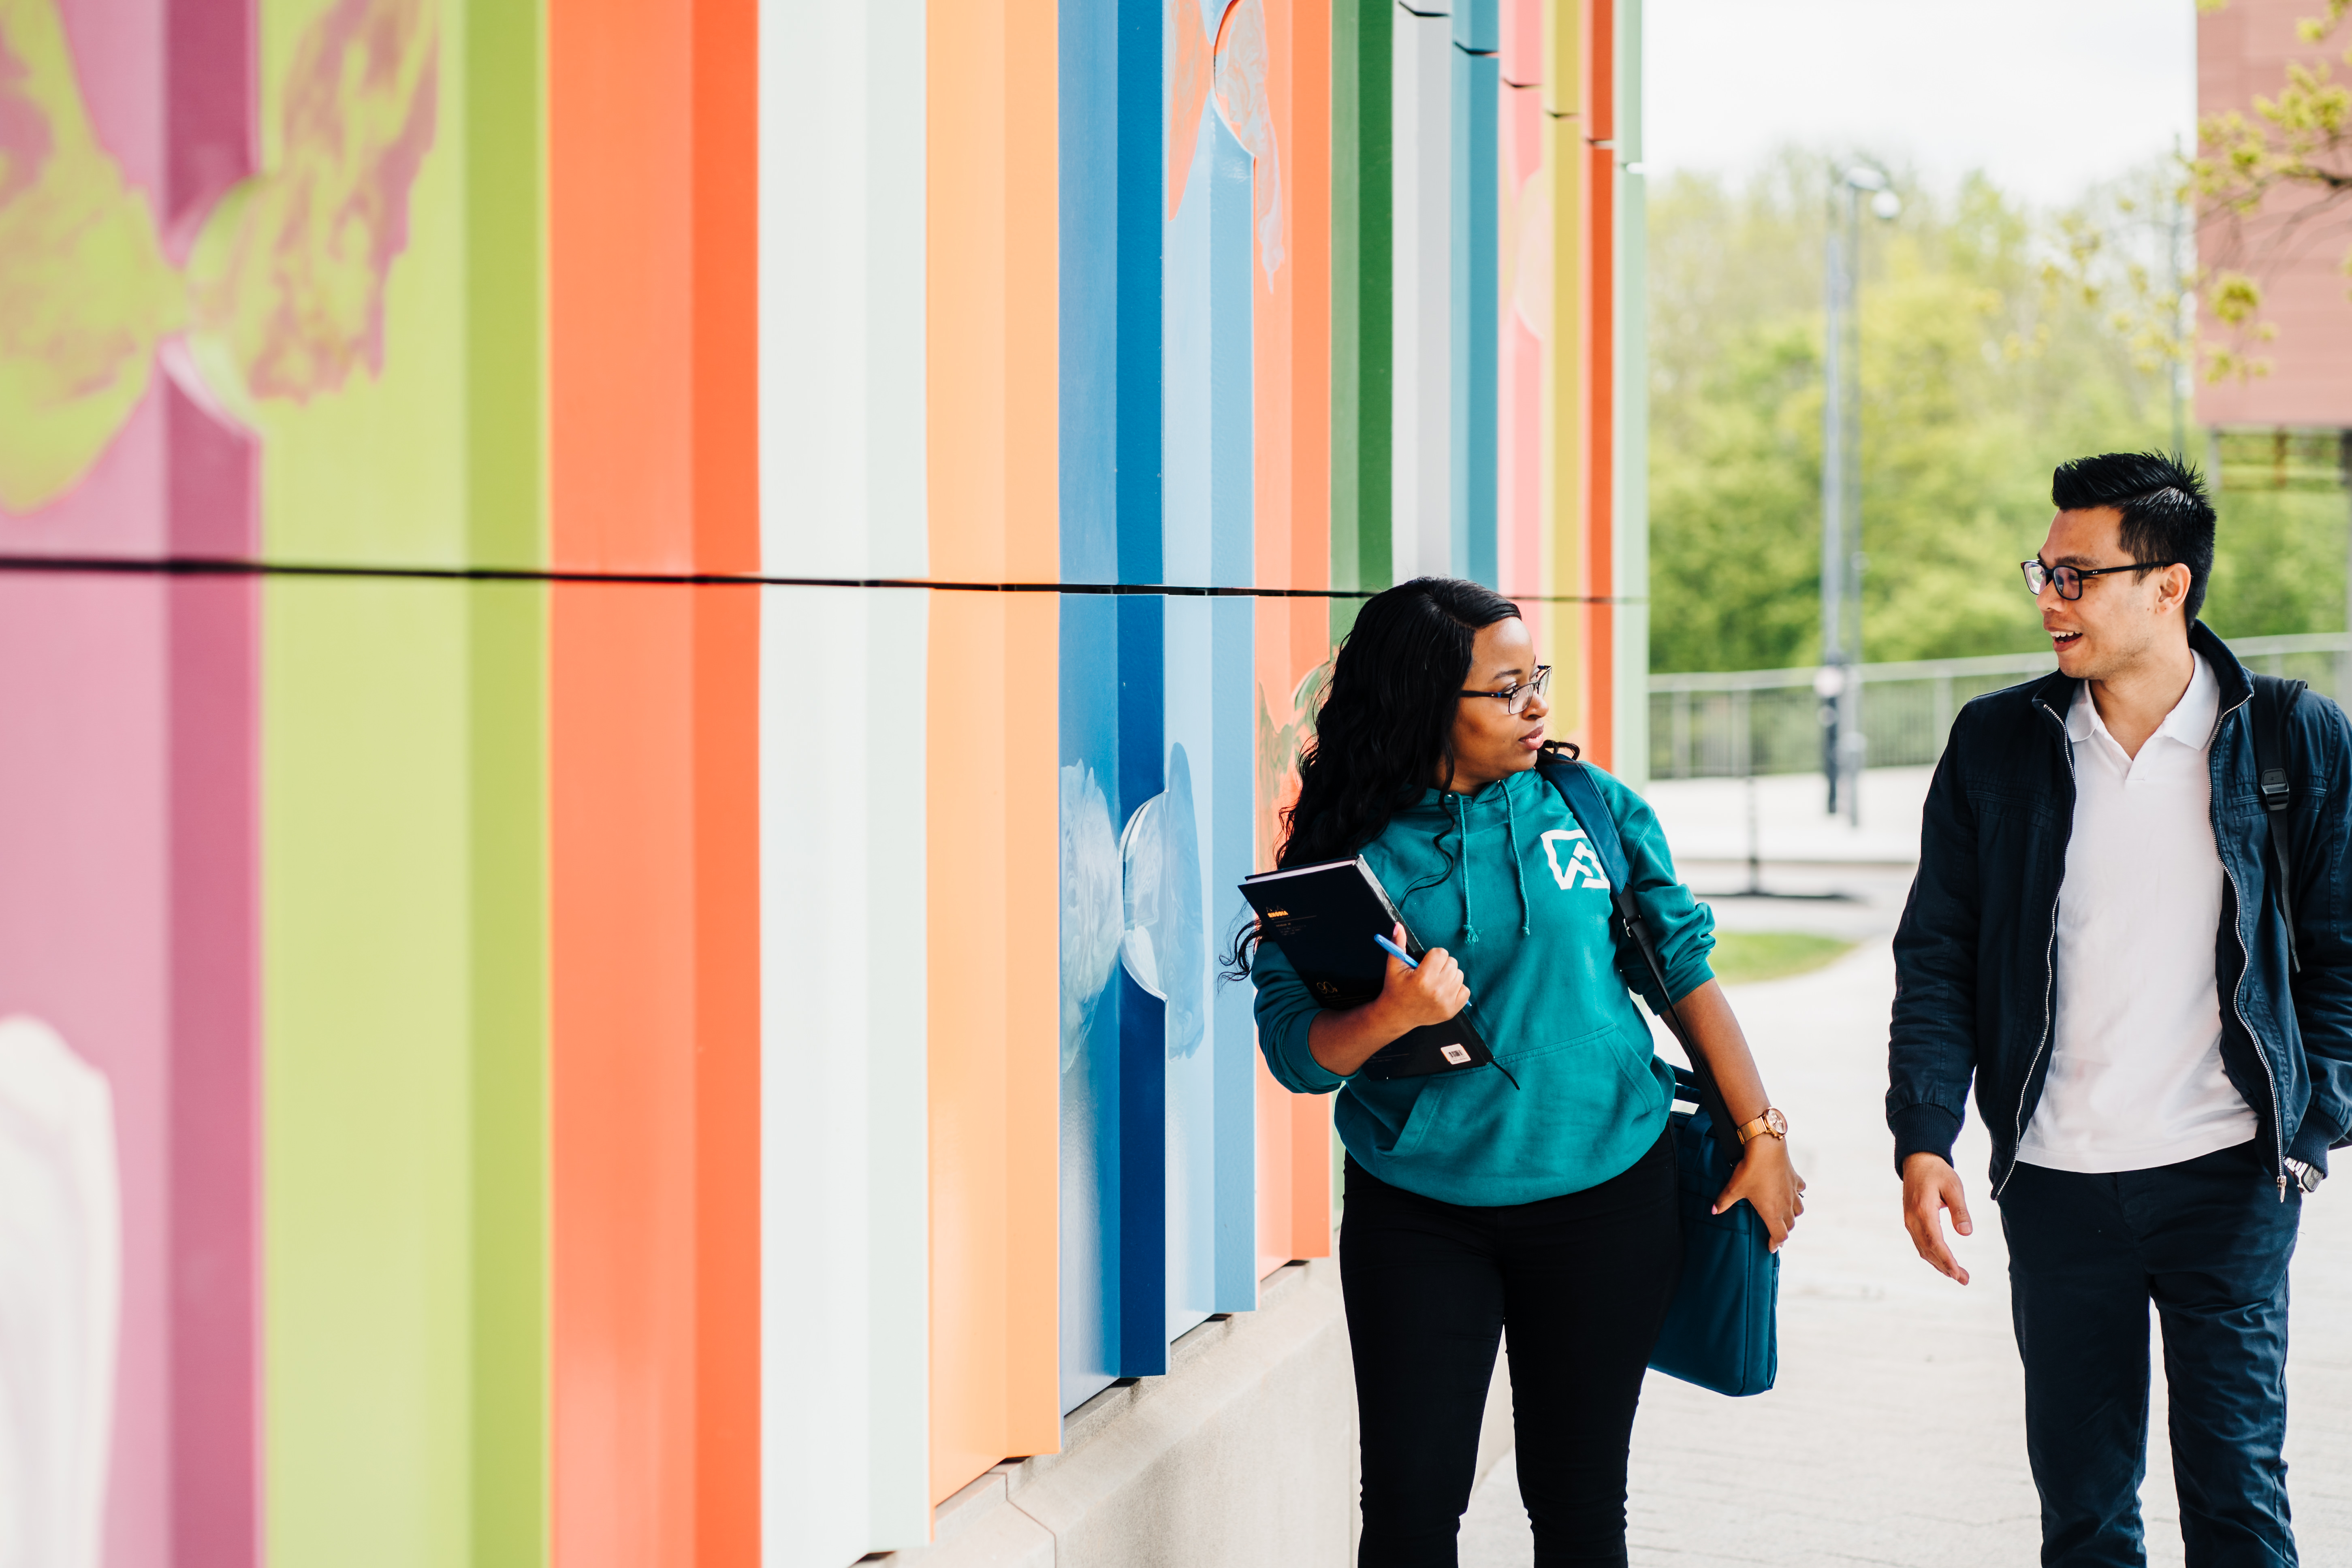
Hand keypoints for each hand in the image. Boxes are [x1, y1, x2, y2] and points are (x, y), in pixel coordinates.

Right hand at [1369, 924, 1467, 1033]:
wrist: (1396, 1015)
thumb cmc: (1395, 989)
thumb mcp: (1393, 965)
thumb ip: (1397, 944)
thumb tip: (1399, 925)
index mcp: (1422, 978)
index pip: (1441, 953)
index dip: (1433, 956)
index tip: (1426, 963)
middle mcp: (1436, 990)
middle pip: (1452, 963)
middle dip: (1442, 965)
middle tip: (1430, 972)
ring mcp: (1446, 1002)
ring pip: (1459, 975)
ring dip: (1449, 976)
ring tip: (1436, 982)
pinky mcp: (1452, 1010)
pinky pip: (1465, 990)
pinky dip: (1456, 989)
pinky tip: (1443, 991)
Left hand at [1714, 1134, 1804, 1250]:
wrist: (1766, 1148)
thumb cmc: (1750, 1170)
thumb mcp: (1734, 1188)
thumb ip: (1723, 1202)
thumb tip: (1713, 1211)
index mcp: (1772, 1212)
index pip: (1779, 1236)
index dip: (1775, 1244)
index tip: (1770, 1247)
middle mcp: (1786, 1205)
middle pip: (1790, 1225)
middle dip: (1783, 1231)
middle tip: (1775, 1233)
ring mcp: (1792, 1192)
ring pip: (1798, 1211)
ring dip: (1792, 1216)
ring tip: (1784, 1216)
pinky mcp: (1795, 1179)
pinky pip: (1800, 1191)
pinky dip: (1796, 1195)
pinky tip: (1791, 1193)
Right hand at [1901, 1152, 1972, 1284]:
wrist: (1917, 1161)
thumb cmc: (1937, 1172)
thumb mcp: (1954, 1186)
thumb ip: (1960, 1210)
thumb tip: (1966, 1233)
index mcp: (1923, 1210)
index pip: (1935, 1242)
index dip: (1946, 1260)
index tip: (1958, 1274)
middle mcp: (1912, 1219)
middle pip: (1928, 1250)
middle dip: (1945, 1267)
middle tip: (1964, 1279)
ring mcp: (1909, 1220)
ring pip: (1923, 1249)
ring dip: (1939, 1264)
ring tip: (1957, 1275)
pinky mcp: (1910, 1221)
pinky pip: (1920, 1243)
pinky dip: (1932, 1255)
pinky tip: (1943, 1261)